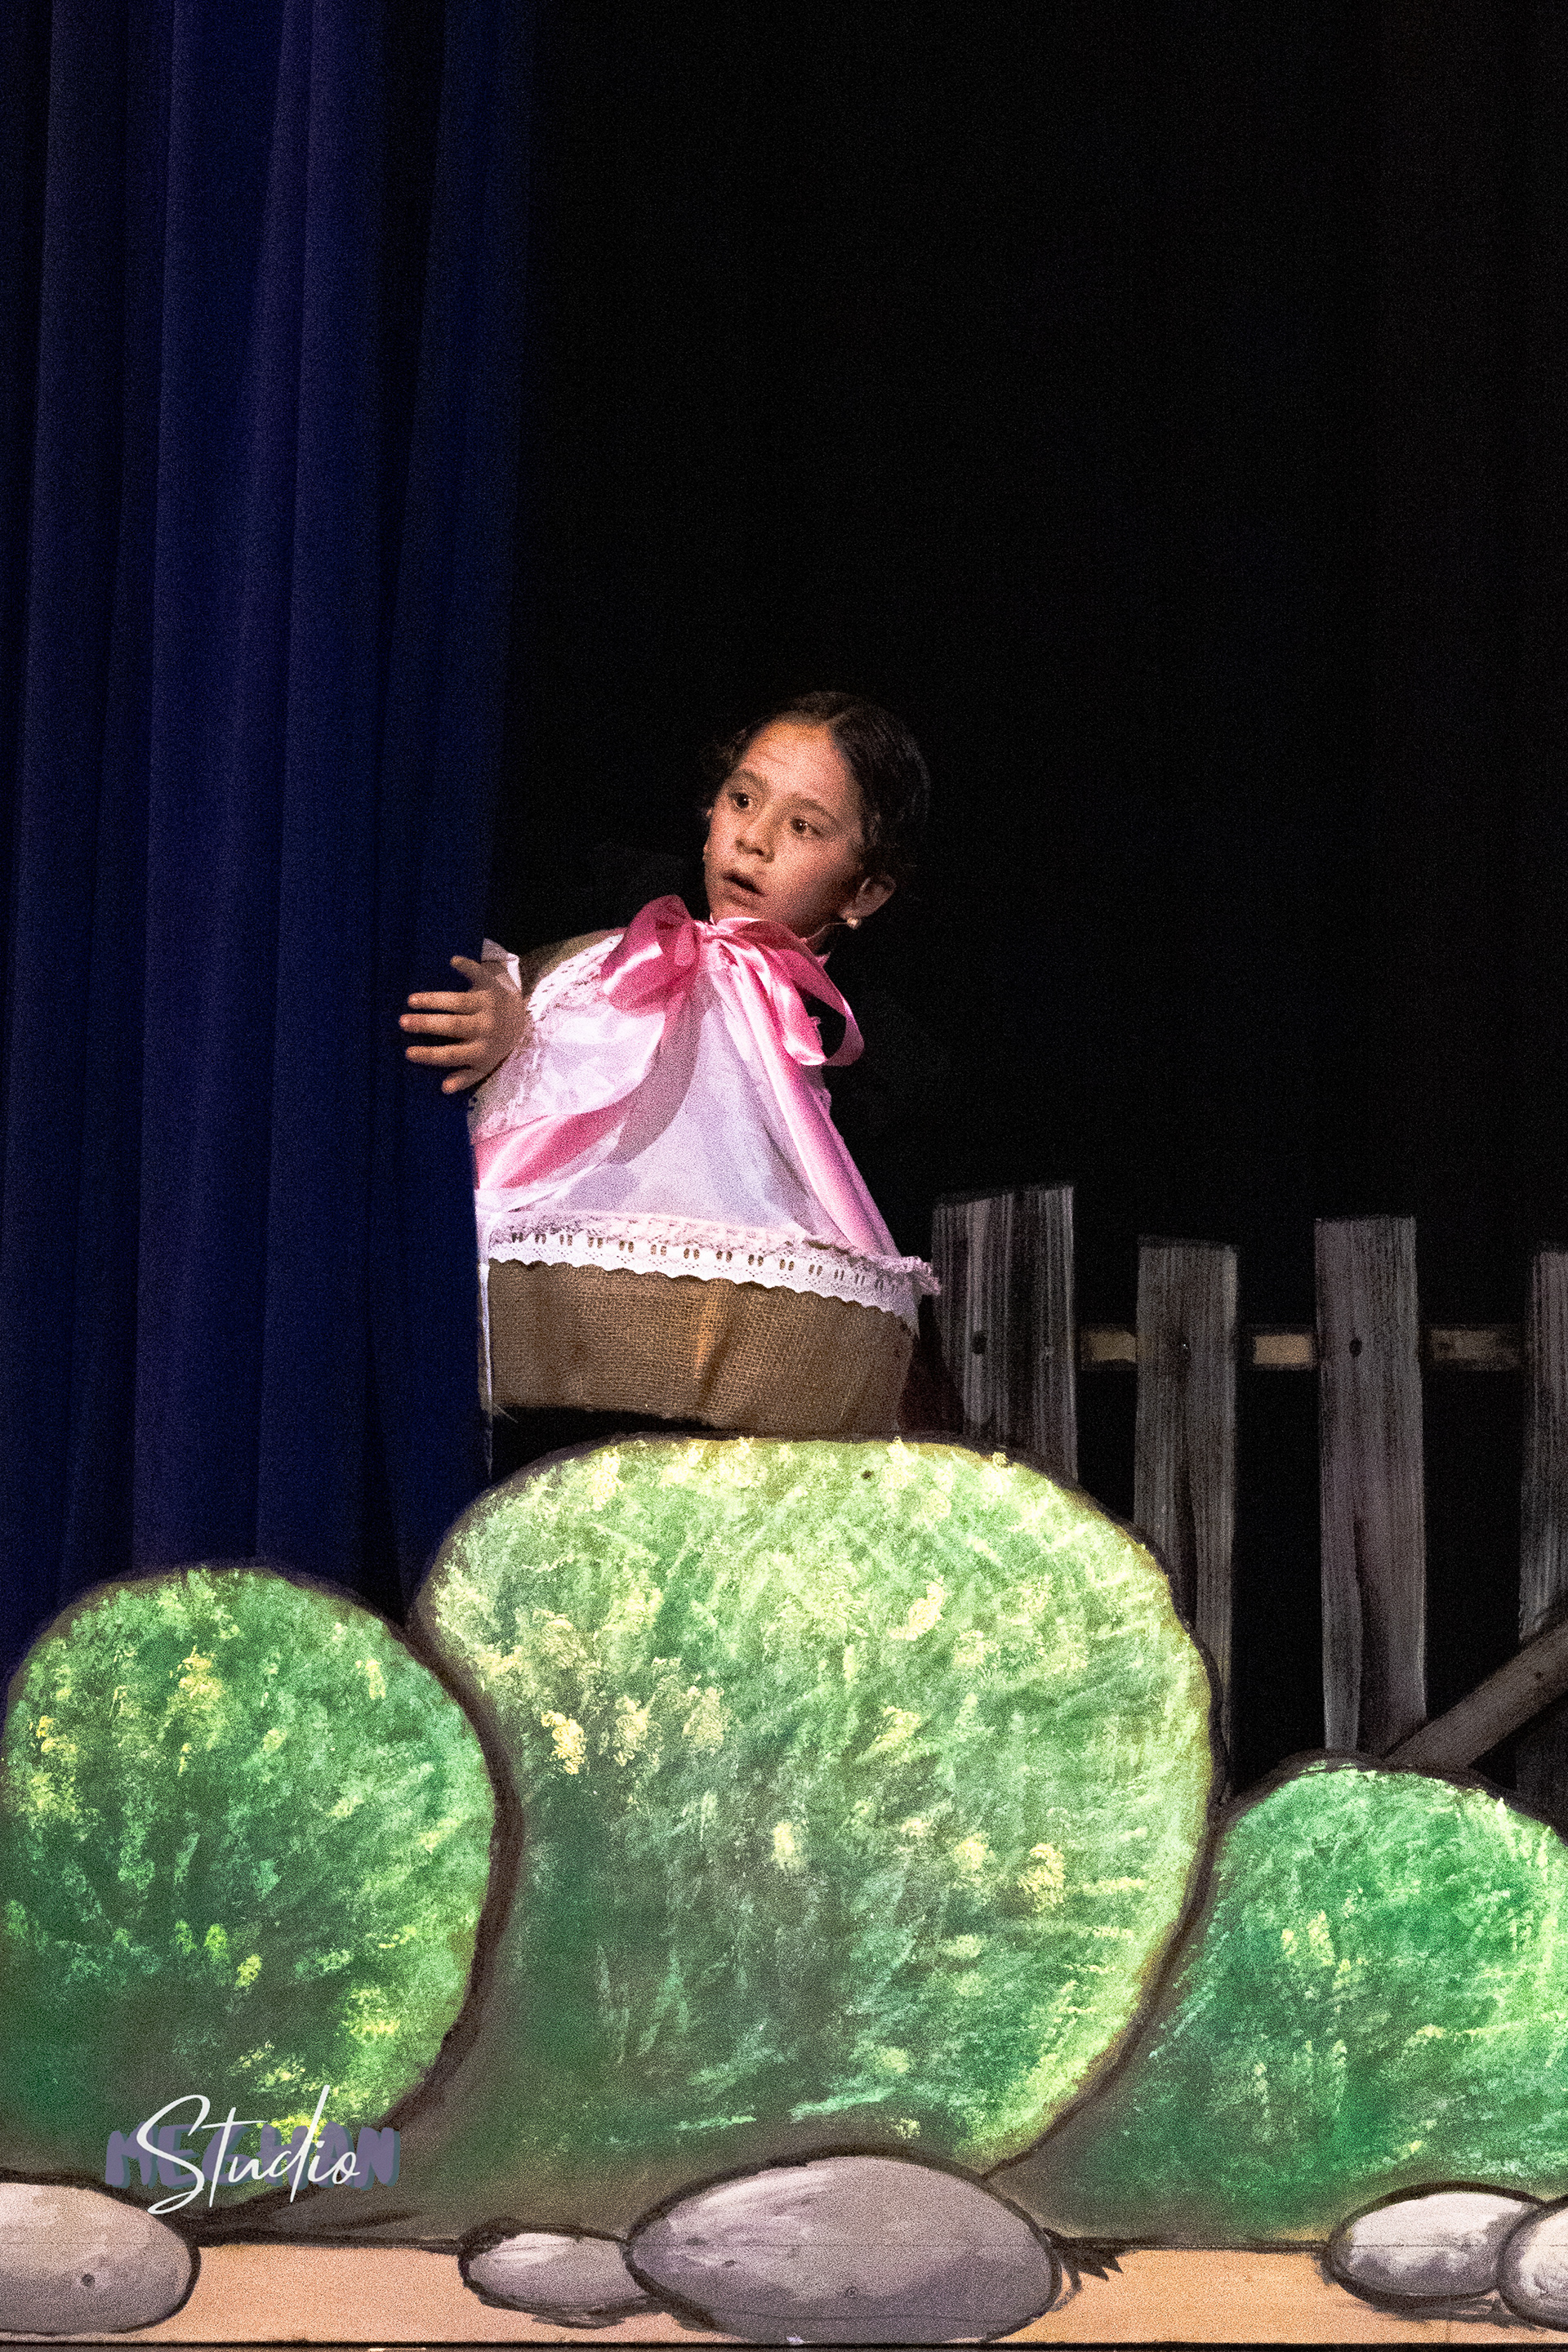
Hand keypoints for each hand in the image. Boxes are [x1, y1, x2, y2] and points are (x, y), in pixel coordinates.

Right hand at [400, 956, 527, 1091]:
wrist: (519, 1019)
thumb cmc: (493, 1045)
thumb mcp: (483, 1066)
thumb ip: (465, 1078)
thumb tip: (444, 1089)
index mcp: (483, 1050)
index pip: (453, 1054)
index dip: (431, 1055)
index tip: (408, 1052)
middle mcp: (487, 1027)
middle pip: (454, 1026)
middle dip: (427, 1024)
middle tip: (403, 1022)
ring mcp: (489, 1005)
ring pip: (459, 1001)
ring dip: (434, 999)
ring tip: (411, 1000)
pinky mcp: (492, 986)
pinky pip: (479, 974)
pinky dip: (468, 966)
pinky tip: (452, 961)